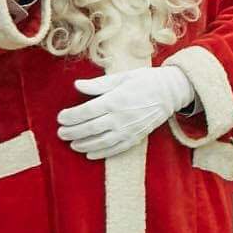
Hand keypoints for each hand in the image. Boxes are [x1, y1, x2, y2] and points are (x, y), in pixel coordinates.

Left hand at [55, 62, 190, 159]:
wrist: (171, 92)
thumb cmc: (145, 81)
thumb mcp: (122, 77)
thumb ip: (98, 84)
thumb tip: (77, 85)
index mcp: (115, 99)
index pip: (86, 111)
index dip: (71, 116)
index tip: (60, 118)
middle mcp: (120, 117)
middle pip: (90, 128)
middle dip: (72, 132)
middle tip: (61, 133)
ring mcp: (128, 129)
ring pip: (101, 141)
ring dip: (84, 144)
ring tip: (72, 144)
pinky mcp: (136, 137)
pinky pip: (116, 149)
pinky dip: (101, 153)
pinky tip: (89, 154)